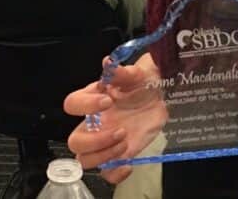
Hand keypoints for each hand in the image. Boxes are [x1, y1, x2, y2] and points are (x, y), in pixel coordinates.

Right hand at [64, 53, 167, 183]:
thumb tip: (108, 63)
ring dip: (104, 156)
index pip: (72, 103)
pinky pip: (107, 173)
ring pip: (85, 159)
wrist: (165, 98)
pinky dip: (114, 174)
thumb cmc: (146, 82)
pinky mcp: (120, 155)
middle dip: (95, 141)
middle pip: (75, 141)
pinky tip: (129, 163)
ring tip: (125, 142)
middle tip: (120, 131)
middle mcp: (95, 123)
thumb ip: (123, 71)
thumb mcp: (138, 72)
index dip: (85, 105)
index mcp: (94, 99)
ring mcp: (105, 141)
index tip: (108, 102)